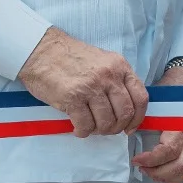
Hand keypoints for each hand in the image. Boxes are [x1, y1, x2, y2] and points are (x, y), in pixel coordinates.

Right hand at [19, 26, 148, 137]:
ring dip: (99, 130)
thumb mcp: (102, 61)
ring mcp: (91, 87)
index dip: (138, 118)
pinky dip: (83, 131)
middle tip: (106, 129)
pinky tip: (78, 128)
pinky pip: (85, 125)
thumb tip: (125, 110)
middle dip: (117, 127)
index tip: (130, 127)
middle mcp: (109, 76)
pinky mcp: (72, 98)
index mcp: (120, 66)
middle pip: (125, 113)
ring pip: (106, 122)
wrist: (41, 51)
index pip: (140, 97)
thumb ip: (115, 80)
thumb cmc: (70, 58)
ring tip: (90, 127)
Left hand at [132, 60, 182, 182]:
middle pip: (180, 164)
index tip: (136, 160)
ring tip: (151, 172)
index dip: (151, 159)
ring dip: (167, 177)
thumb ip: (144, 120)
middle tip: (142, 167)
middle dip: (157, 171)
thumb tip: (128, 136)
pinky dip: (180, 177)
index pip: (169, 150)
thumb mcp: (153, 103)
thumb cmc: (169, 93)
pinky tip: (165, 174)